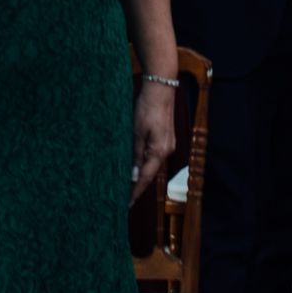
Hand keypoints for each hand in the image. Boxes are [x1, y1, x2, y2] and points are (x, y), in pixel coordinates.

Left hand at [130, 83, 176, 204]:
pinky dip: (145, 163)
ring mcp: (167, 144)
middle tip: (123, 198)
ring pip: (152, 165)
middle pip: (150, 174)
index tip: (126, 204)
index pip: (145, 178)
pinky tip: (136, 166)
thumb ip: (135, 155)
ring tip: (127, 184)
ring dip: (140, 174)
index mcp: (159, 151)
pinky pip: (154, 156)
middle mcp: (166, 150)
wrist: (161, 88)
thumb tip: (132, 175)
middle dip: (137, 186)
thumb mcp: (136, 132)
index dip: (135, 192)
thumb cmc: (147, 108)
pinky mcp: (165, 138)